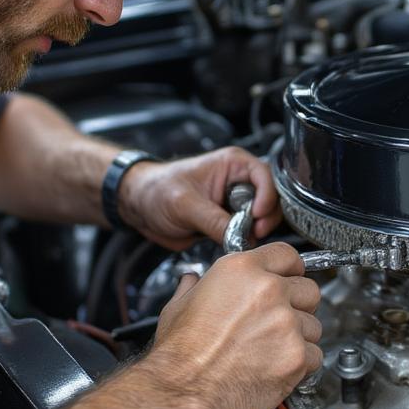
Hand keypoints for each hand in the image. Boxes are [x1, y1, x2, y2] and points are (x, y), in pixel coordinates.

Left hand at [117, 146, 281, 250]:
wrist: (139, 206)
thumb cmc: (156, 190)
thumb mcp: (185, 203)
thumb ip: (213, 220)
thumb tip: (238, 236)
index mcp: (232, 164)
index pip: (265, 176)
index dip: (267, 196)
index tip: (258, 215)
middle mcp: (238, 182)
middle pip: (270, 199)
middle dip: (265, 218)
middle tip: (254, 233)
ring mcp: (234, 204)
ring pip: (262, 219)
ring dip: (256, 231)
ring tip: (243, 240)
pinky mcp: (228, 222)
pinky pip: (247, 233)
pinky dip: (246, 241)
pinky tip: (236, 244)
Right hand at [144, 242, 322, 408]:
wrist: (184, 393)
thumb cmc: (180, 355)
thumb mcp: (178, 306)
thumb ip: (194, 288)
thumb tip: (193, 282)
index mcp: (241, 270)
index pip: (287, 255)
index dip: (289, 269)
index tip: (289, 279)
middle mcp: (268, 291)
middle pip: (308, 289)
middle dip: (298, 305)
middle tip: (280, 320)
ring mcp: (286, 323)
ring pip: (314, 325)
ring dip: (299, 337)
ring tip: (272, 349)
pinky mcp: (297, 356)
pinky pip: (315, 355)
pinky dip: (302, 364)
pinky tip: (278, 367)